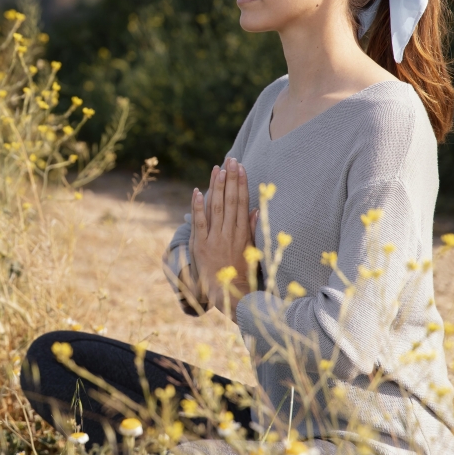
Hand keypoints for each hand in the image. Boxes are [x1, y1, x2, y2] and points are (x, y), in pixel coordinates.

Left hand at [190, 158, 257, 318]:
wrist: (228, 294)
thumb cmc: (242, 272)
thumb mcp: (251, 250)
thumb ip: (251, 229)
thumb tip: (256, 209)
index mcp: (243, 233)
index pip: (242, 203)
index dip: (241, 184)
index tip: (241, 167)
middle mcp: (229, 233)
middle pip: (230, 201)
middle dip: (230, 179)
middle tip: (230, 160)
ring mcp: (214, 239)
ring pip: (216, 208)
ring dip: (216, 187)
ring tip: (217, 169)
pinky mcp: (201, 245)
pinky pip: (200, 223)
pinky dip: (198, 207)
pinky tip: (197, 191)